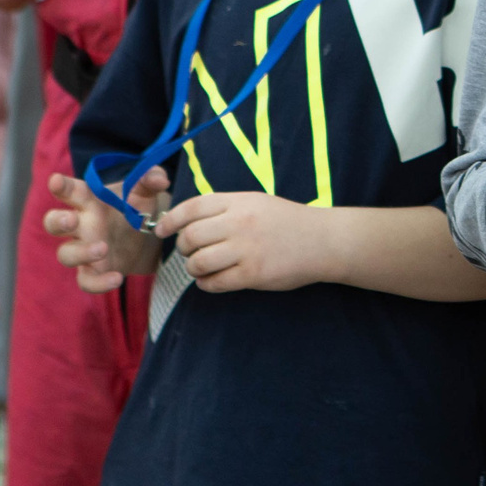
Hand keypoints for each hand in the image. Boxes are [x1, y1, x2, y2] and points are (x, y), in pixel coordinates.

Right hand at [43, 167, 166, 292]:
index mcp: (88, 200)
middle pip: (54, 223)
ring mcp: (83, 249)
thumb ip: (150, 179)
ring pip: (65, 254)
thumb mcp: (144, 191)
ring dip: (80, 252)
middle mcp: (80, 224)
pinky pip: (86, 281)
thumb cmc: (134, 206)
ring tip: (102, 248)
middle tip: (71, 220)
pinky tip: (117, 278)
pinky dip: (98, 283)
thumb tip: (160, 179)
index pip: (70, 191)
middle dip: (58, 221)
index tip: (56, 180)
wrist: (145, 235)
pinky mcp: (93, 271)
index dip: (61, 186)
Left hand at [155, 190, 337, 292]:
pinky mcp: (253, 274)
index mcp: (239, 201)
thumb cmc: (288, 221)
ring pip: (199, 263)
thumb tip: (189, 222)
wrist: (323, 240)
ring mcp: (246, 249)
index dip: (171, 220)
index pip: (192, 208)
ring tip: (201, 269)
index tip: (162, 231)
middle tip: (191, 254)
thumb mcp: (257, 202)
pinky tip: (213, 281)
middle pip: (191, 237)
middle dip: (184, 249)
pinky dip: (207, 284)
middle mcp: (240, 222)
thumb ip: (226, 208)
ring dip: (193, 269)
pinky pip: (215, 283)